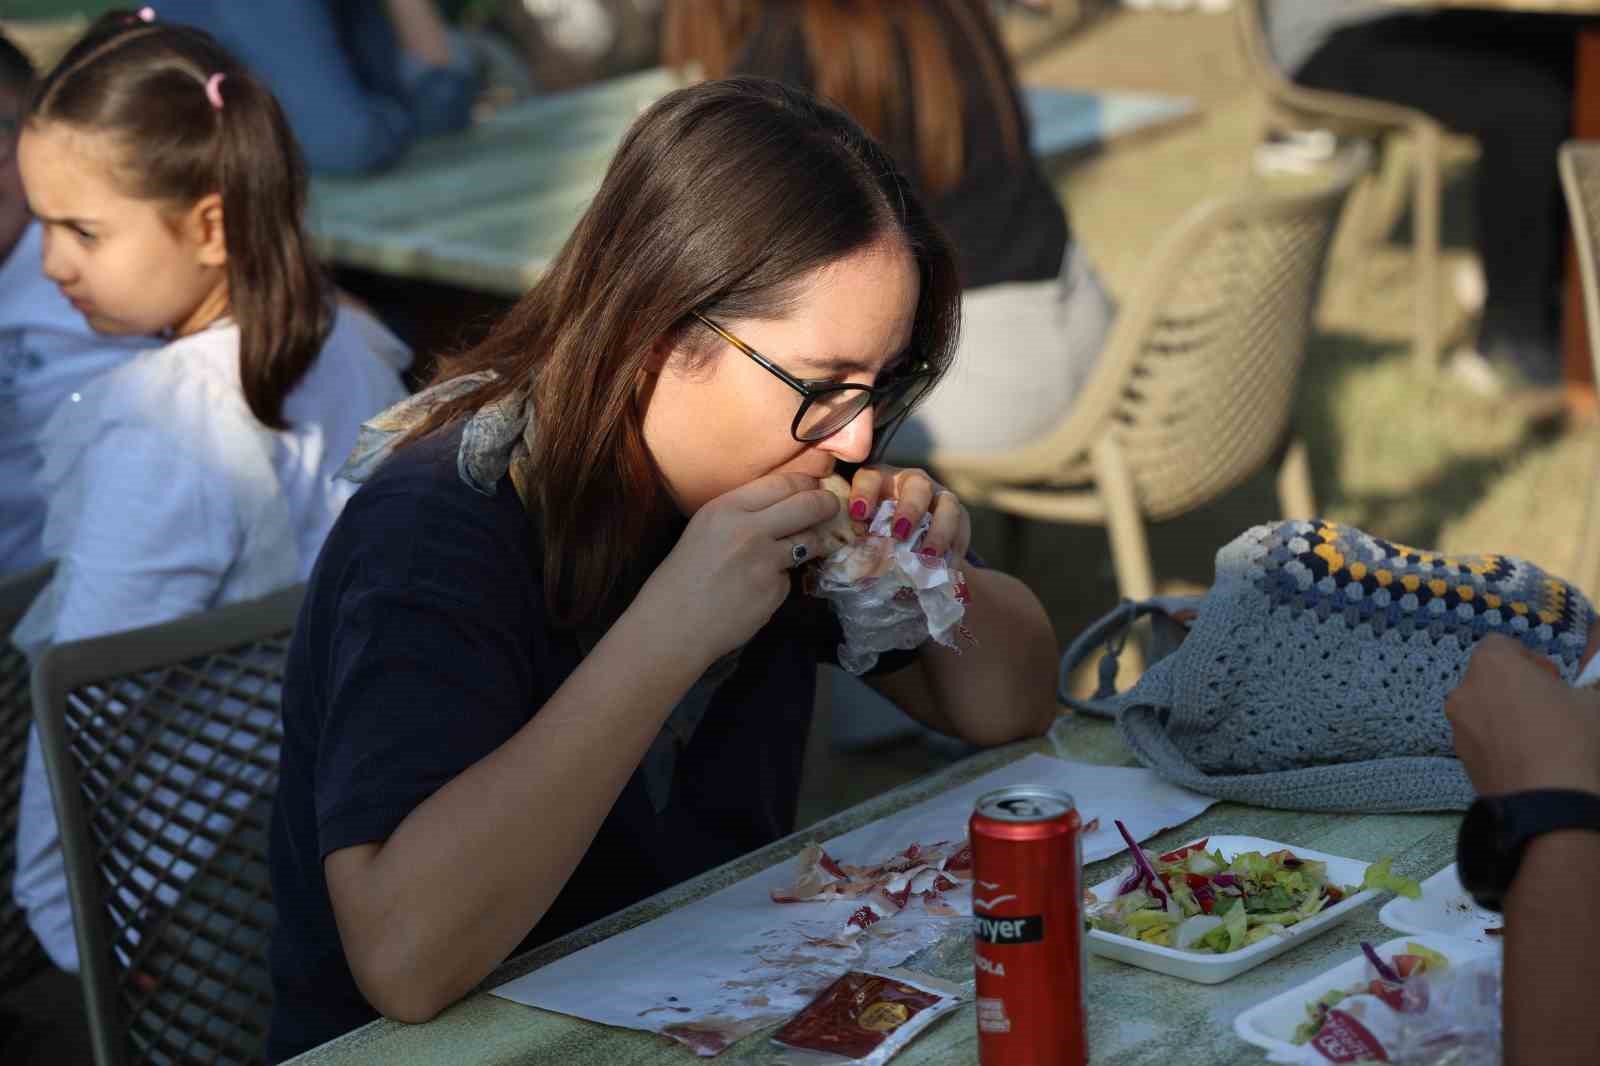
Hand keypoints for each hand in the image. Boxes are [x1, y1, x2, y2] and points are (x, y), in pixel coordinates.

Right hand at [633, 473, 839, 662]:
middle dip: (826, 504)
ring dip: (811, 542)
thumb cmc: (683, 576)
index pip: (783, 483)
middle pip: (808, 505)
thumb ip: (743, 514)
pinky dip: (781, 580)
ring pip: (810, 541)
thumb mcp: (706, 528)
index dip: (806, 484)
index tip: (814, 488)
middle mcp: (749, 529)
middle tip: (830, 508)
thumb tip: (785, 503)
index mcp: (727, 508)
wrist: (673, 625)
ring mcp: (766, 561)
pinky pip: (790, 577)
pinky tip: (757, 589)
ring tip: (795, 548)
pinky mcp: (775, 591)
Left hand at [843, 465, 971, 560]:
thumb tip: (854, 559)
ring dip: (938, 531)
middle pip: (917, 485)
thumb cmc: (876, 537)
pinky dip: (954, 548)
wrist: (907, 550)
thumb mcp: (863, 535)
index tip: (859, 514)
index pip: (870, 478)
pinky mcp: (958, 515)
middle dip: (910, 509)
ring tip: (928, 556)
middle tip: (900, 534)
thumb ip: (859, 541)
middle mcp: (911, 483)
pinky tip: (946, 566)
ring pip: (946, 505)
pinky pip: (961, 528)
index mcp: (880, 482)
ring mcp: (938, 497)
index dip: (865, 493)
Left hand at [1445, 635, 1599, 796]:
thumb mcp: (1591, 701)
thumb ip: (1581, 684)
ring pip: (1480, 709)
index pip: (1500, 644)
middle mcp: (1464, 690)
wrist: (1546, 800)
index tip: (1551, 679)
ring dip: (1503, 714)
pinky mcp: (1459, 757)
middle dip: (1514, 686)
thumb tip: (1576, 685)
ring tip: (1537, 737)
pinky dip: (1497, 741)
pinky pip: (1479, 738)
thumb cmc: (1572, 737)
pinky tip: (1525, 759)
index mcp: (1492, 664)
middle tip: (1547, 707)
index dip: (1528, 658)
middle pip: (1487, 677)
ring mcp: (1457, 726)